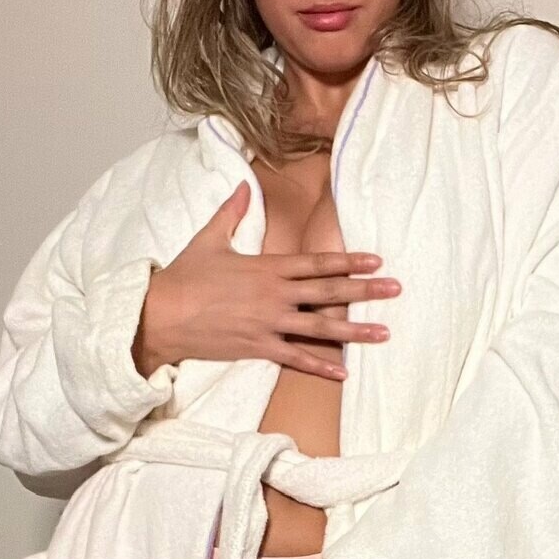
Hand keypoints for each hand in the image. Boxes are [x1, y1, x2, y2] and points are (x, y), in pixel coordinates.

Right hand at [132, 180, 400, 380]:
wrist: (162, 315)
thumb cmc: (184, 277)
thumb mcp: (209, 238)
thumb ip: (232, 212)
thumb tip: (245, 186)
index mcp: (267, 268)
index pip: (316, 263)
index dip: (348, 261)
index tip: (375, 260)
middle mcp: (274, 295)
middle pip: (328, 293)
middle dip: (365, 291)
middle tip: (396, 289)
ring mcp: (269, 323)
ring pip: (320, 328)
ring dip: (354, 331)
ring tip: (384, 333)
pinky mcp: (258, 347)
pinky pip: (295, 358)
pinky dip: (320, 366)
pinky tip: (344, 372)